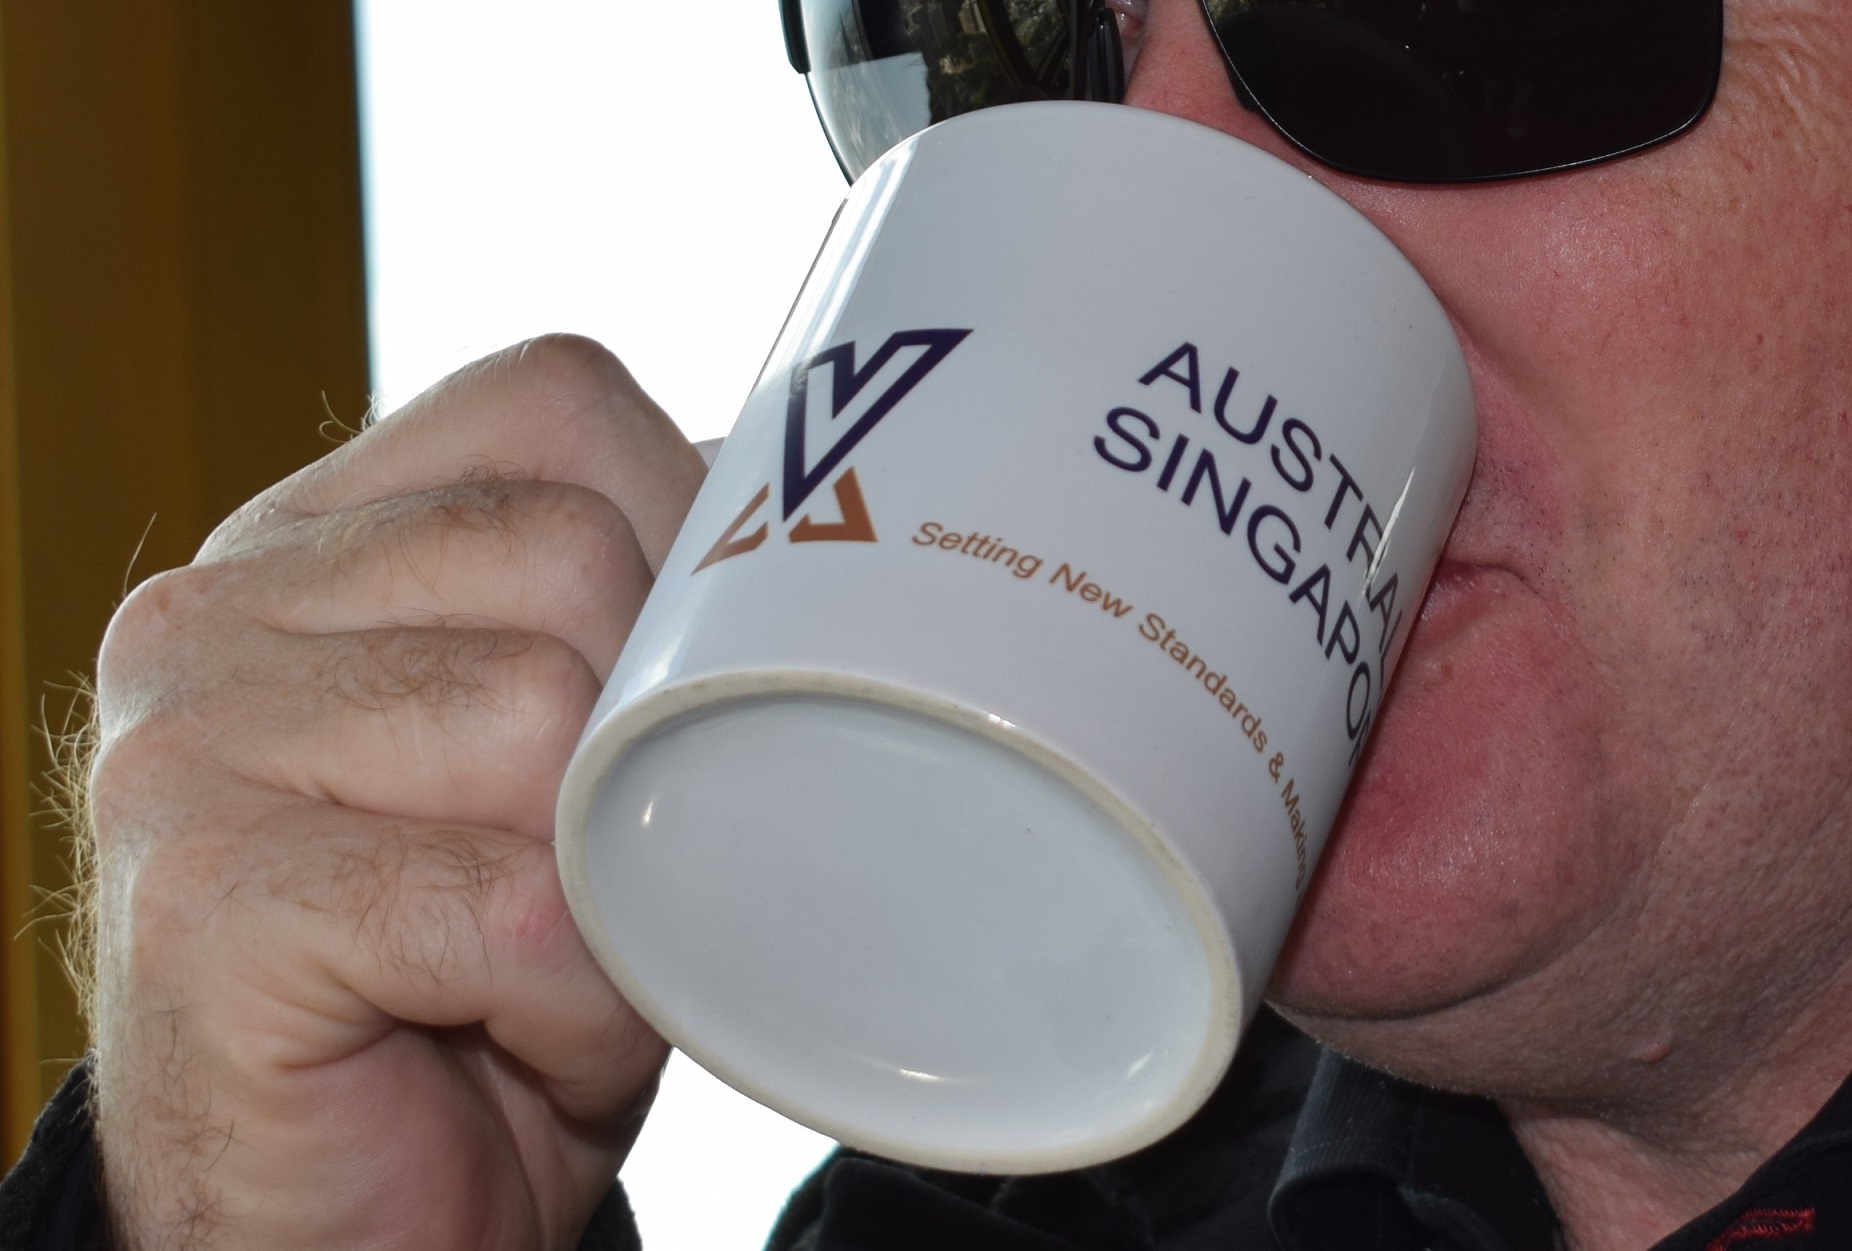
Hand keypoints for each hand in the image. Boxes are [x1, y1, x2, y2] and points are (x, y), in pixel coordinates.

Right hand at [87, 336, 703, 1248]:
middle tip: (611, 872)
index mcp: (313, 545)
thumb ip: (623, 622)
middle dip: (656, 740)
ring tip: (555, 967)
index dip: (690, 534)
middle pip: (572, 558)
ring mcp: (189, 745)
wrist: (346, 1215)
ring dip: (621, 891)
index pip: (555, 405)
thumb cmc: (484, 975)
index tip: (694, 681)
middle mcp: (220, 611)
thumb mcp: (557, 757)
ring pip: (546, 720)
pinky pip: (513, 904)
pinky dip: (574, 1004)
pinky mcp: (206, 900)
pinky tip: (514, 1039)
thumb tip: (800, 538)